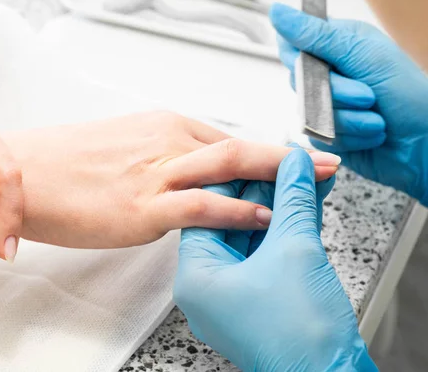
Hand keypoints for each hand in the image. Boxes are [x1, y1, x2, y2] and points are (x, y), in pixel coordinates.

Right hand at [2, 112, 339, 247]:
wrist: (21, 176)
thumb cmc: (64, 163)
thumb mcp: (122, 149)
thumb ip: (160, 159)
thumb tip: (186, 177)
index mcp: (160, 126)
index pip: (225, 137)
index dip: (263, 153)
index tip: (291, 162)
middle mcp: (164, 142)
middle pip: (239, 146)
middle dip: (287, 158)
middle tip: (325, 165)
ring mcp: (155, 174)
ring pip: (230, 168)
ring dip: (276, 178)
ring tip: (314, 187)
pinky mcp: (141, 207)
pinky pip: (202, 206)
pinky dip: (237, 211)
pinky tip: (263, 218)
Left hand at [173, 149, 377, 370]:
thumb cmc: (300, 338)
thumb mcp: (296, 250)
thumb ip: (293, 200)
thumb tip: (293, 166)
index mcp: (195, 277)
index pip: (206, 209)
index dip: (238, 178)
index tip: (261, 159)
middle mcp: (205, 289)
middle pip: (229, 222)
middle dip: (264, 193)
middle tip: (287, 168)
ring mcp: (228, 298)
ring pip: (249, 239)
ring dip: (278, 211)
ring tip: (301, 183)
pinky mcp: (253, 304)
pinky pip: (262, 257)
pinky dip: (282, 234)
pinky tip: (302, 210)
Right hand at [270, 3, 427, 205]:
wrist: (427, 141)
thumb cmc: (409, 94)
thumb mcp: (362, 54)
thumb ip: (316, 35)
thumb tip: (278, 13)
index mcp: (337, 47)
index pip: (292, 46)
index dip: (297, 59)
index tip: (320, 68)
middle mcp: (329, 76)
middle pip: (299, 83)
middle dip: (336, 94)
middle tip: (368, 94)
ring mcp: (327, 107)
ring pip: (310, 113)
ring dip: (348, 119)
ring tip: (375, 117)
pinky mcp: (328, 134)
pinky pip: (319, 136)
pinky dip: (350, 137)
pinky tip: (370, 134)